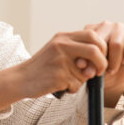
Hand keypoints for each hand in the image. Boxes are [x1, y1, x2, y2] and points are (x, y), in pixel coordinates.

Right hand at [0, 22, 123, 114]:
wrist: (20, 78)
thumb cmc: (42, 66)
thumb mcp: (57, 50)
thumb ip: (78, 51)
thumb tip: (100, 62)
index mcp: (62, 37)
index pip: (93, 36)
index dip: (103, 48)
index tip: (101, 59)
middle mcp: (61, 46)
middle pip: (95, 50)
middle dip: (102, 63)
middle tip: (98, 72)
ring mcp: (59, 61)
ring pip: (87, 72)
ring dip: (82, 80)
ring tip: (67, 79)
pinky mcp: (58, 76)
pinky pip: (77, 84)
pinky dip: (72, 88)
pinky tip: (60, 85)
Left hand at [82, 21, 123, 104]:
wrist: (116, 76)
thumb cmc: (99, 68)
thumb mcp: (89, 66)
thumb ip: (84, 63)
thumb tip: (80, 64)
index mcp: (91, 29)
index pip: (88, 40)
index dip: (89, 57)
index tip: (88, 70)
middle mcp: (105, 25)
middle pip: (102, 42)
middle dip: (102, 60)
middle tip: (101, 72)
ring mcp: (121, 27)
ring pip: (117, 44)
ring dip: (115, 61)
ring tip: (112, 70)